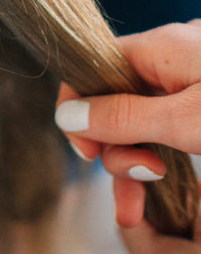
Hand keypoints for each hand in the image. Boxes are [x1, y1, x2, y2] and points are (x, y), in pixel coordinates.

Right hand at [56, 21, 200, 223]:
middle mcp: (170, 56)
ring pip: (143, 120)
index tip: (88, 154)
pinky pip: (169, 125)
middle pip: (117, 101)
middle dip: (118, 150)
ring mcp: (191, 79)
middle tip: (139, 185)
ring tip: (147, 205)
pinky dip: (164, 156)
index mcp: (160, 47)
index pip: (93, 67)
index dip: (80, 110)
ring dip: (139, 163)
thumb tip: (65, 115)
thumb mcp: (185, 121)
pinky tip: (163, 188)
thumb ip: (125, 117)